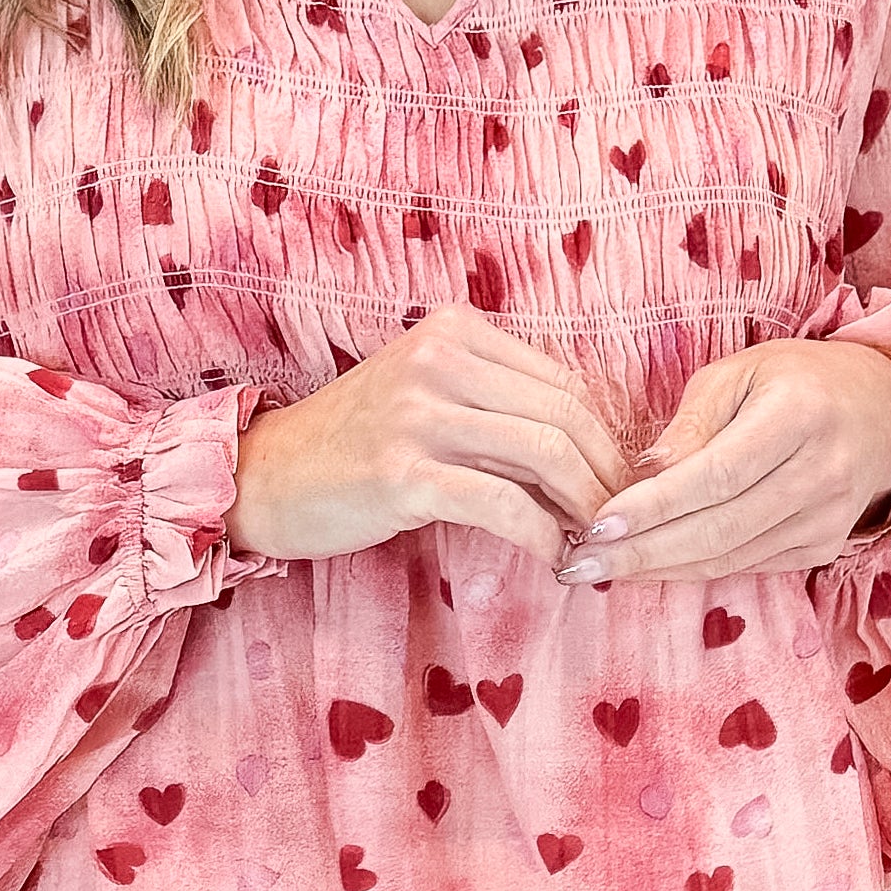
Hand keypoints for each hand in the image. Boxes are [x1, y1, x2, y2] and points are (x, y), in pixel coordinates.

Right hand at [226, 304, 630, 572]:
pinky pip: (502, 503)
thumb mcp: (428, 396)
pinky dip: (541, 535)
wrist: (267, 476)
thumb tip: (590, 453)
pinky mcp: (404, 472)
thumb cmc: (356, 443)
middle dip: (608, 476)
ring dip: (586, 507)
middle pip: (565, 415)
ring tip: (596, 543)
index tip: (621, 485)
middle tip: (623, 523)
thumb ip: (496, 404)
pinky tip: (553, 560)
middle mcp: (439, 357)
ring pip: (544, 453)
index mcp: (452, 329)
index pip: (563, 381)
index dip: (606, 439)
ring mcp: (419, 412)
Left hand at [553, 340, 890, 586]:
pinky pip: (745, 566)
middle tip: (577, 561)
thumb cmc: (797, 380)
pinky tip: (646, 565)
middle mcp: (820, 474)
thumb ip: (691, 423)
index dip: (655, 505)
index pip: (716, 475)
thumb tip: (642, 475)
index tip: (596, 524)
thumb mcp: (740, 372)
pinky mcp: (821, 547)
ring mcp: (826, 520)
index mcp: (798, 415)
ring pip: (728, 558)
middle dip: (641, 551)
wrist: (884, 413)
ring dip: (657, 568)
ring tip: (597, 568)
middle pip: (719, 528)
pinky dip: (691, 570)